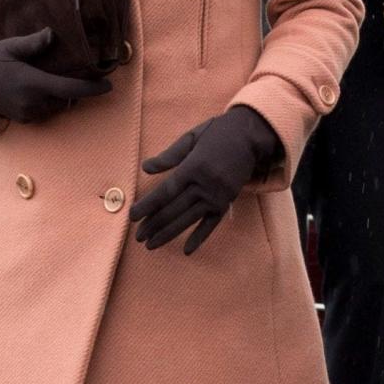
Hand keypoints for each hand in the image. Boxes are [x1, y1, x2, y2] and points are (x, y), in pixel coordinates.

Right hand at [0, 29, 111, 123]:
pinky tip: (44, 88)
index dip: (92, 88)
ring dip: (62, 96)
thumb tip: (52, 34)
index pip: (70, 89)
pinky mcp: (24, 119)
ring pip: (57, 107)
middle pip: (67, 99)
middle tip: (82, 73)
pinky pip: (46, 112)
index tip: (108, 85)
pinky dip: (50, 102)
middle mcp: (32, 103)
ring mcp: (27, 114)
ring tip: (60, 78)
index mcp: (31, 84)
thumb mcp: (10, 47)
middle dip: (76, 89)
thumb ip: (34, 43)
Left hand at [130, 106, 281, 254]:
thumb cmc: (217, 133)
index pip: (165, 191)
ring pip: (188, 219)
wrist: (250, 136)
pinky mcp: (226, 202)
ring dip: (168, 234)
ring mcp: (216, 196)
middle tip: (138, 237)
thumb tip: (145, 168)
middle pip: (174, 209)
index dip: (148, 206)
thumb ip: (169, 155)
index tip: (133, 216)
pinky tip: (186, 250)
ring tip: (151, 245)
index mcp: (193, 167)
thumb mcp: (191, 137)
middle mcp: (204, 184)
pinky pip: (211, 224)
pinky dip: (199, 238)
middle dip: (154, 224)